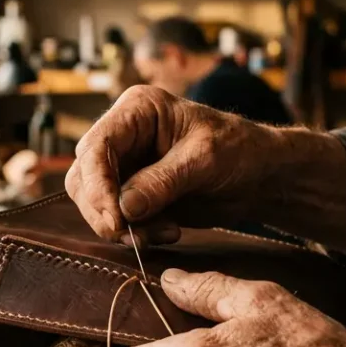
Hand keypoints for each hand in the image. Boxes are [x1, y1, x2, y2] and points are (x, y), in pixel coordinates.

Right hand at [65, 85, 282, 243]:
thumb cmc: (240, 150)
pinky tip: (168, 231)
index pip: (96, 146)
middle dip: (104, 211)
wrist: (261, 175)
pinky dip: (135, 233)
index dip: (98, 185)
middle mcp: (124, 136)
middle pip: (84, 177)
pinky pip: (116, 218)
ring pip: (94, 202)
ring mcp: (126, 166)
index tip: (114, 219)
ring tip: (161, 233)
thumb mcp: (205, 160)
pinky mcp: (133, 194)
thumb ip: (163, 182)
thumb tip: (123, 208)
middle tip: (132, 235)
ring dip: (121, 226)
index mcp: (137, 110)